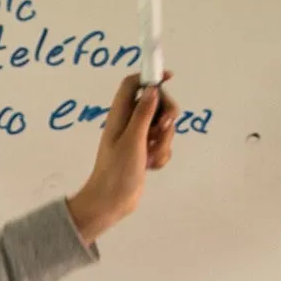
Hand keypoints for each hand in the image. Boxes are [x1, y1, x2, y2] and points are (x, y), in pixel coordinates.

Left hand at [66, 71, 177, 244]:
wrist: (112, 202)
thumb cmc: (117, 171)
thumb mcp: (132, 140)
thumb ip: (143, 114)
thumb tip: (152, 89)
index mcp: (120, 115)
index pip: (133, 84)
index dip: (149, 77)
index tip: (169, 78)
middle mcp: (129, 123)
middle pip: (156, 104)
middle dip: (165, 118)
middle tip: (162, 130)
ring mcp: (138, 138)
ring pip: (163, 127)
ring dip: (163, 142)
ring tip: (150, 157)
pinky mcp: (145, 152)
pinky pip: (163, 145)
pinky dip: (161, 155)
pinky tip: (150, 166)